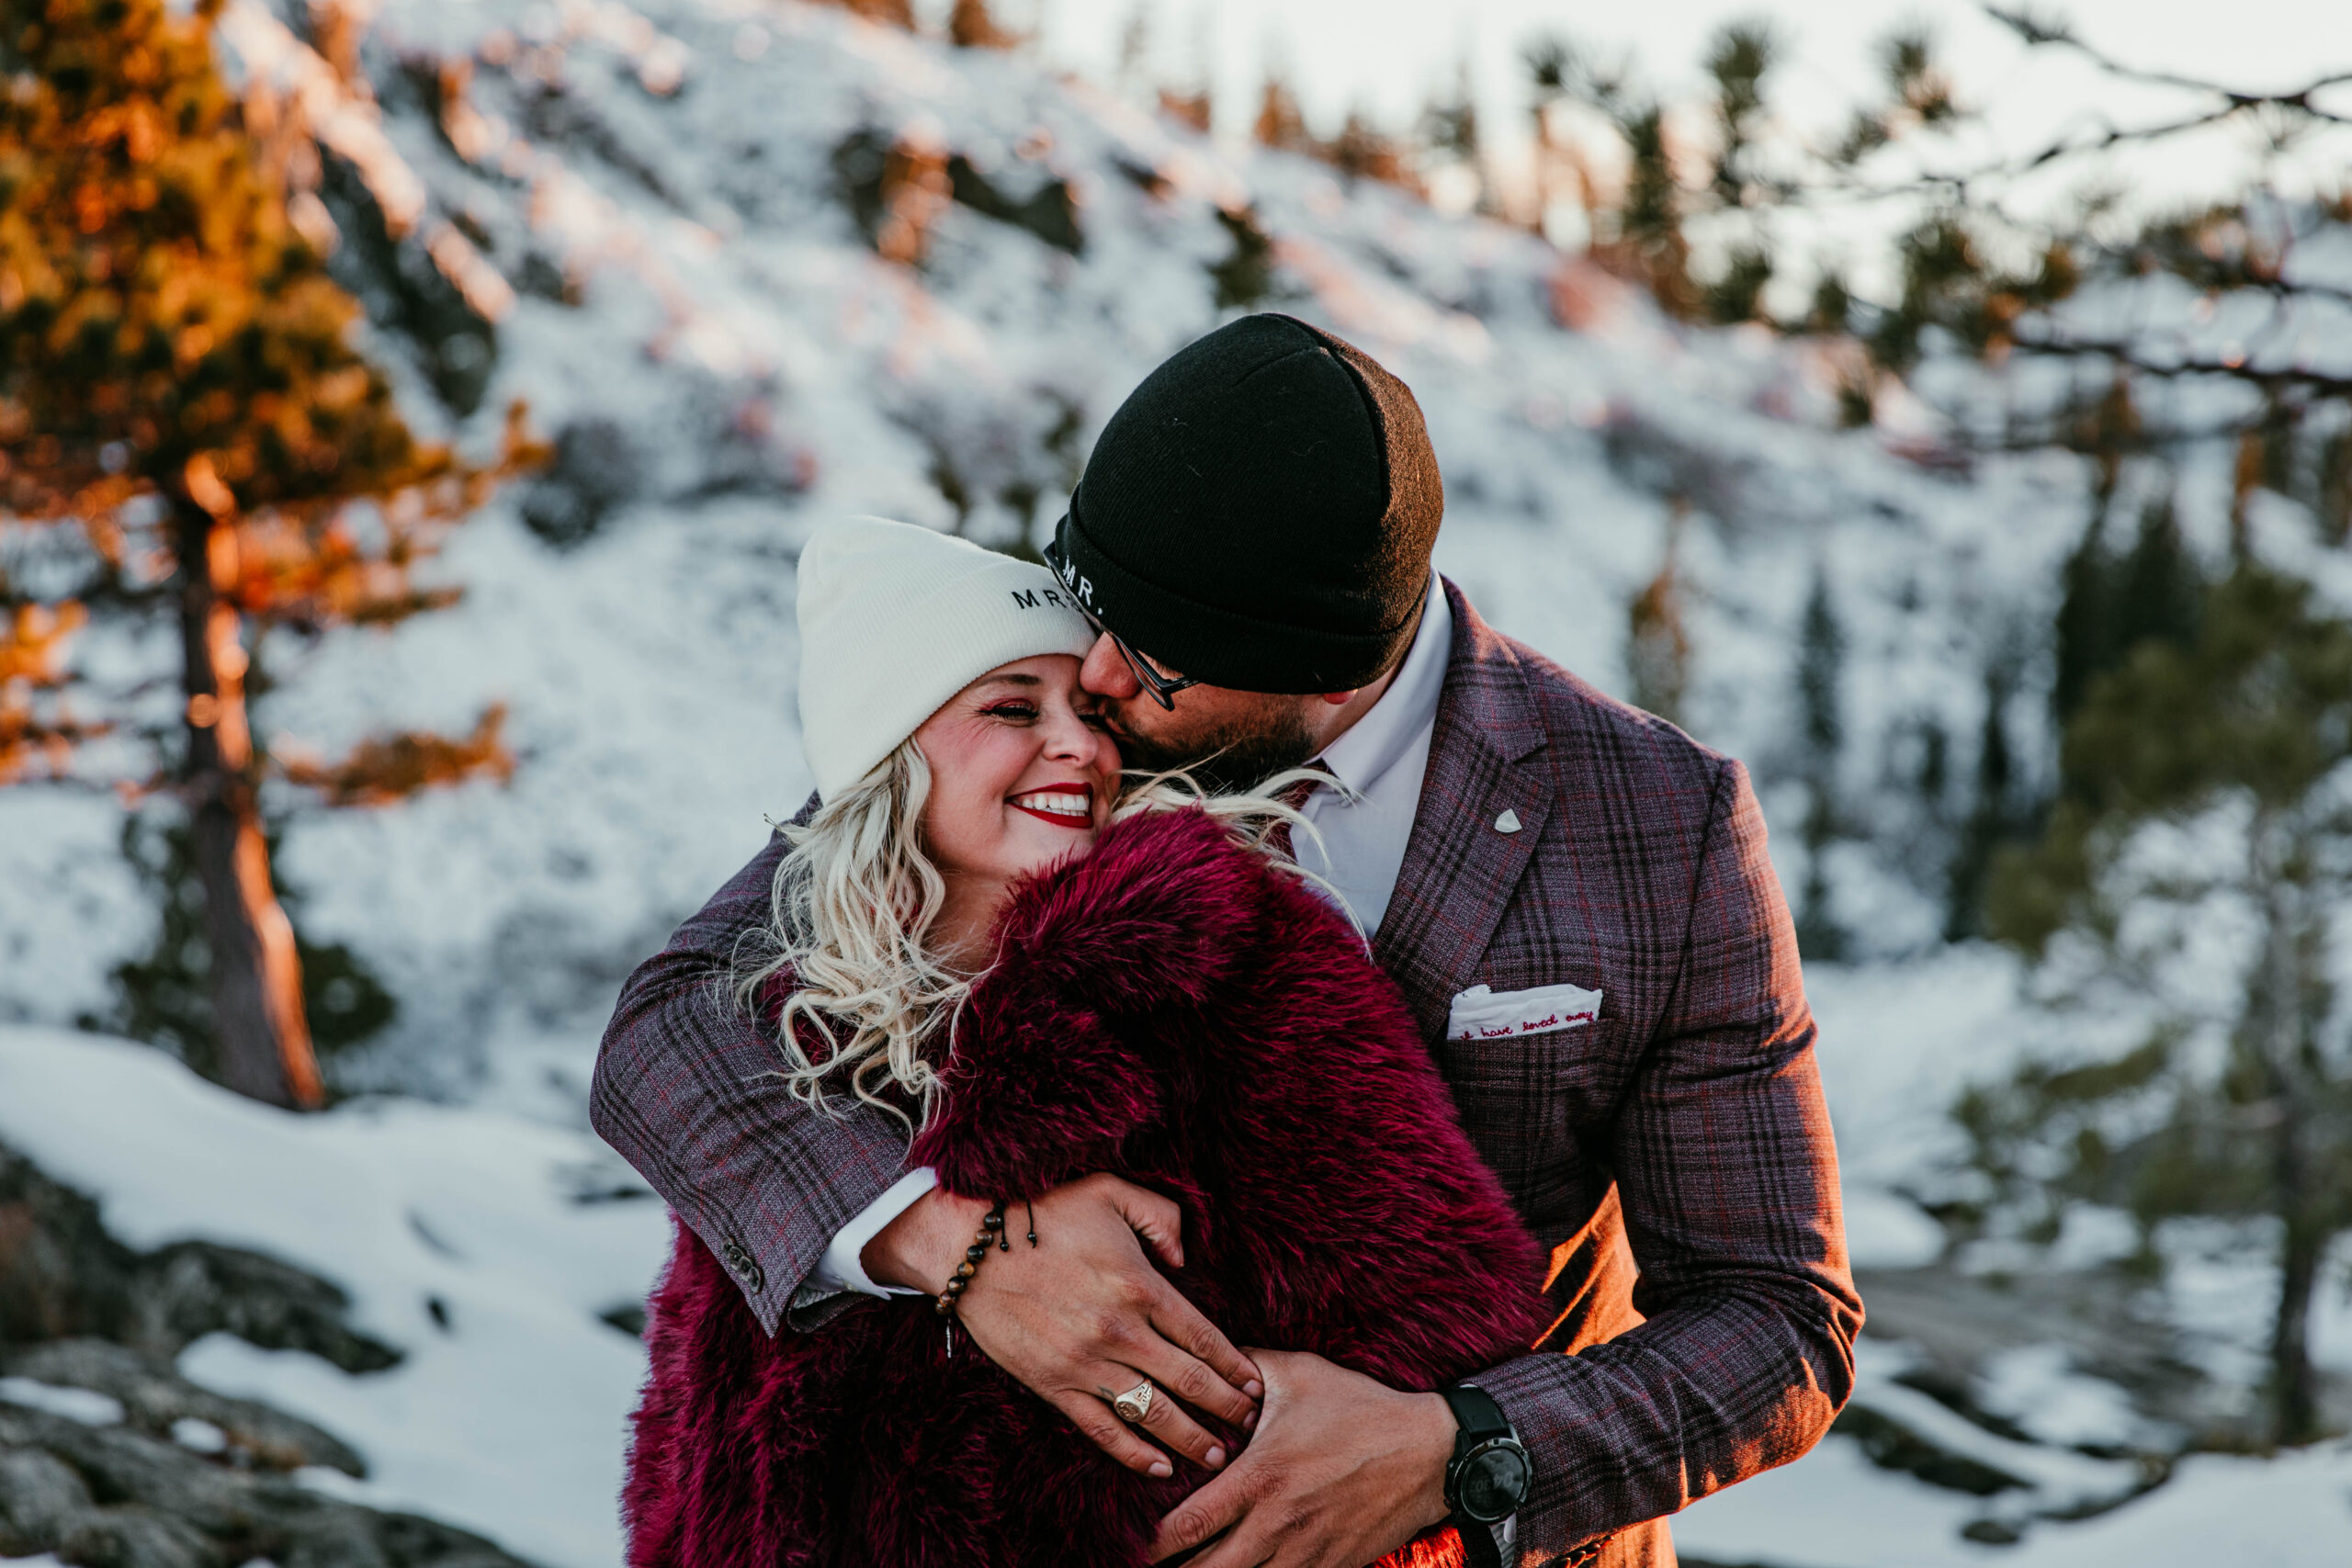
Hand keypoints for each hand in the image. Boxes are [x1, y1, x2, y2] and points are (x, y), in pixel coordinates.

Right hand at [863, 1173, 1263, 1478]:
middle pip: (1189, 1382)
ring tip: (1217, 1455)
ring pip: (1153, 1413)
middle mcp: (1120, 1331)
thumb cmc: (1043, 1213)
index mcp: (1140, 1285)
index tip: (1257, 1385)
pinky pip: (1102, 1429)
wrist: (970, 1248)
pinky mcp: (1053, 1385)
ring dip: (1191, 1439)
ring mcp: (1086, 1363)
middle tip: (1250, 1426)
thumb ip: (1162, 1218)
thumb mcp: (1111, 1191)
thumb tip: (1186, 1260)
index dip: (1236, 1365)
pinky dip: (1134, 1454)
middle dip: (1226, 1408)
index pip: (1204, 1337)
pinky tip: (1159, 1468)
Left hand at [1148, 1350, 1456, 1566]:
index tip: (1136, 1541)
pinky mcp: (1331, 1567)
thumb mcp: (1297, 1374)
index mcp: (1259, 1478)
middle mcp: (1276, 1524)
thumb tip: (1203, 1354)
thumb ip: (1243, 1366)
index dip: (1153, 1543)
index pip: (1187, 1526)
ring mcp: (1306, 1553)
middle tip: (1151, 1563)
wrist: (1428, 1452)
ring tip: (1196, 1567)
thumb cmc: (1359, 1408)